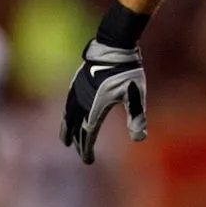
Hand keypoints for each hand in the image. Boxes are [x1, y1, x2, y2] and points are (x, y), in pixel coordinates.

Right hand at [60, 39, 146, 163]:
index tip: (88, 160)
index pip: (89, 134)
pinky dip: (66, 114)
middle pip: (77, 127)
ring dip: (67, 129)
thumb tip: (140, 139)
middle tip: (81, 153)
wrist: (114, 46)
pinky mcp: (77, 81)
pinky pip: (67, 102)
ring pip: (68, 115)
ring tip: (65, 141)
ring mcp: (78, 90)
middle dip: (79, 142)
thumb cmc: (128, 71)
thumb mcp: (135, 95)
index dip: (87, 148)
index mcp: (95, 107)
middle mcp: (83, 101)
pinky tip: (68, 115)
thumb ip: (137, 117)